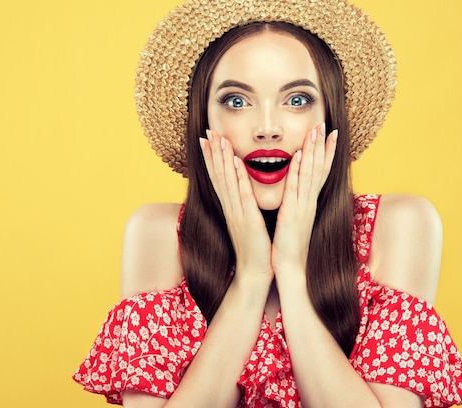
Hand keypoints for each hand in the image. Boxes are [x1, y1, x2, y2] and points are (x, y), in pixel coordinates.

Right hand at [199, 130, 273, 285]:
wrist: (254, 274)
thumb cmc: (254, 250)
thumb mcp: (247, 224)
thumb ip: (244, 208)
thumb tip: (244, 194)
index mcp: (231, 208)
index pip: (219, 178)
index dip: (212, 158)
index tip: (207, 139)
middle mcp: (230, 207)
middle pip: (218, 175)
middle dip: (213, 152)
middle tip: (207, 131)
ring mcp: (237, 213)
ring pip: (227, 181)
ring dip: (222, 159)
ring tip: (217, 139)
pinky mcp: (248, 220)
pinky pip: (242, 195)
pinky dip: (238, 178)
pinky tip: (236, 162)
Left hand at [272, 123, 336, 274]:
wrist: (291, 270)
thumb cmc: (291, 247)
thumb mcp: (295, 221)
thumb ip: (297, 205)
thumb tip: (297, 195)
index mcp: (308, 203)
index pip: (320, 172)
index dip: (326, 153)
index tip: (330, 133)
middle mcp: (309, 202)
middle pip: (319, 168)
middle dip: (322, 145)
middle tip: (325, 123)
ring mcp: (303, 206)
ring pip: (311, 173)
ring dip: (314, 151)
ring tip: (316, 130)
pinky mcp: (292, 214)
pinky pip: (296, 188)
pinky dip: (299, 170)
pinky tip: (301, 155)